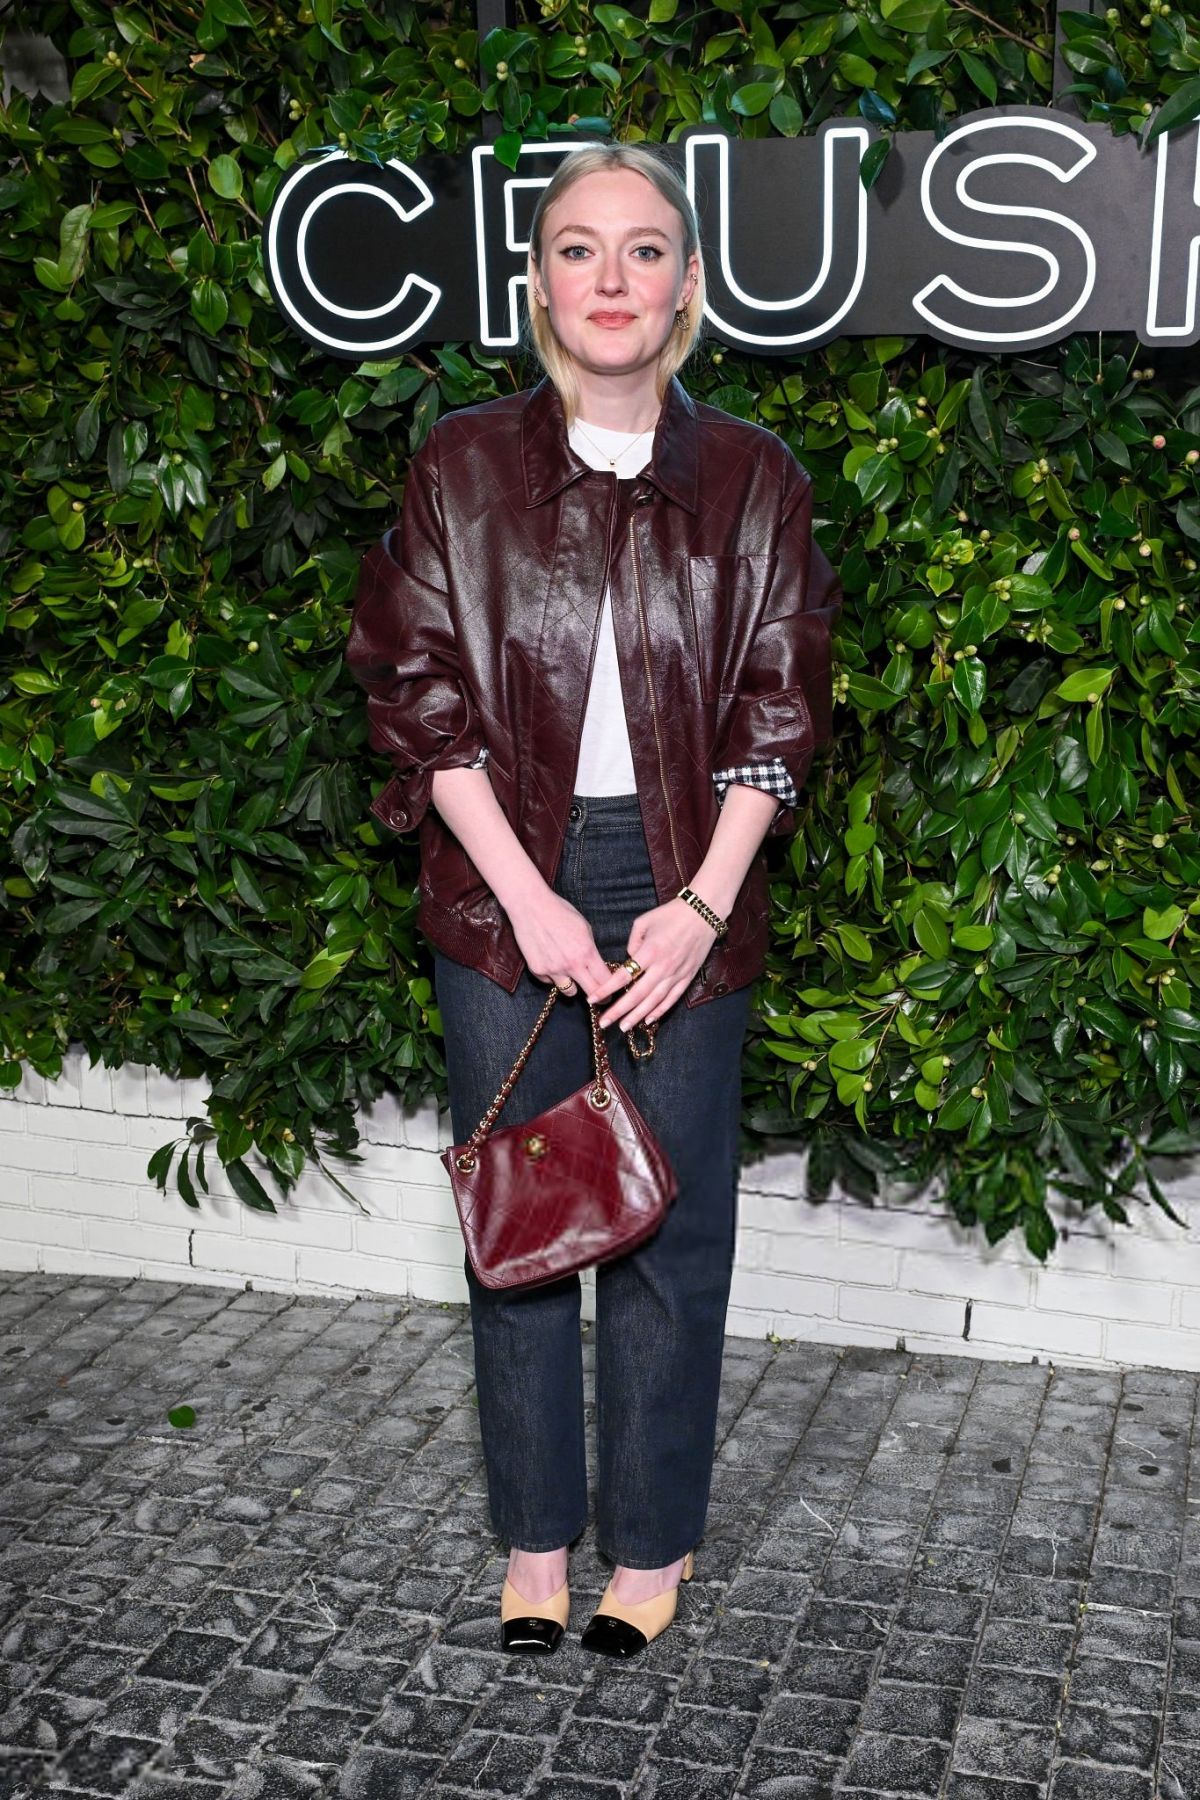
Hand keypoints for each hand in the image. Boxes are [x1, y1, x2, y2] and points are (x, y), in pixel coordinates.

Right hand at [506, 885, 611, 1000]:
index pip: (605, 980)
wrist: (530, 906)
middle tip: (598, 997)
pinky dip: (553, 976)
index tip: (612, 991)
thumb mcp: (584, 927)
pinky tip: (550, 959)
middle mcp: (571, 964)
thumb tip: (597, 965)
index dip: (611, 988)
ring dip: (573, 985)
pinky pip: (550, 982)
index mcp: (587, 952)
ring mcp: (553, 969)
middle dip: (598, 997)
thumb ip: (591, 949)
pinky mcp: (538, 970)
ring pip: (569, 992)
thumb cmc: (559, 912)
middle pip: (591, 993)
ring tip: (569, 973)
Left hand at [588, 898, 716, 1031]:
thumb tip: (629, 960)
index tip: (592, 999)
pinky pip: (672, 999)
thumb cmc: (671, 914)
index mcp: (650, 951)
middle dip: (619, 1011)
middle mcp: (663, 966)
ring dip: (637, 1016)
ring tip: (623, 1027)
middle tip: (604, 1023)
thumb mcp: (644, 921)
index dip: (606, 989)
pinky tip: (648, 1020)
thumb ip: (632, 942)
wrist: (704, 913)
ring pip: (654, 1001)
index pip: (623, 975)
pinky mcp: (687, 977)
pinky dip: (660, 1011)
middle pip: (637, 994)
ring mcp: (677, 974)